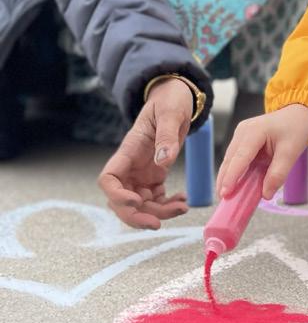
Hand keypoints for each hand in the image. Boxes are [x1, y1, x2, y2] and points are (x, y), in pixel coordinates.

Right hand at [97, 77, 192, 228]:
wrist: (177, 97)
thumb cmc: (170, 100)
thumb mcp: (171, 113)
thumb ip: (166, 136)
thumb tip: (164, 161)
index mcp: (128, 151)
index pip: (109, 179)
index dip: (117, 195)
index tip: (136, 201)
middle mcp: (131, 166)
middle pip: (122, 200)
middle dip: (137, 216)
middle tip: (158, 224)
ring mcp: (141, 174)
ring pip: (142, 204)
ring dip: (159, 212)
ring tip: (183, 207)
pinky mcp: (154, 177)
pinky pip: (156, 199)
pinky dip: (168, 205)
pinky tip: (183, 200)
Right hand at [216, 103, 307, 200]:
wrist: (299, 113)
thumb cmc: (296, 128)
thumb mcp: (292, 152)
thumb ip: (278, 174)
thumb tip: (265, 194)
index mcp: (255, 130)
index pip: (240, 157)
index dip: (231, 176)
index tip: (225, 193)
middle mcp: (243, 131)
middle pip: (230, 159)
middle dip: (225, 180)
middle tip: (224, 201)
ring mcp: (241, 134)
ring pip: (230, 160)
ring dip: (227, 178)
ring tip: (226, 197)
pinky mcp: (242, 140)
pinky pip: (236, 158)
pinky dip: (235, 172)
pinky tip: (234, 186)